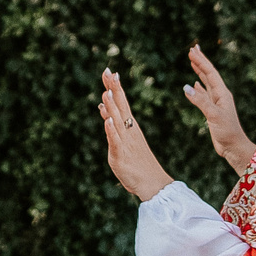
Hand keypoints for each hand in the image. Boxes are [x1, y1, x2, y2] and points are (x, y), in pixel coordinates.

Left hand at [98, 70, 171, 201]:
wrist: (153, 183)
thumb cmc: (138, 163)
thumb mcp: (122, 140)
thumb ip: (112, 123)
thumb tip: (103, 106)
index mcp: (130, 127)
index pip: (121, 103)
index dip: (115, 87)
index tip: (110, 71)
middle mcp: (129, 131)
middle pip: (120, 106)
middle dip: (114, 89)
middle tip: (108, 72)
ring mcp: (125, 143)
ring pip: (117, 121)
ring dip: (112, 106)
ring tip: (107, 91)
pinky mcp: (120, 155)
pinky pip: (115, 141)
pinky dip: (111, 130)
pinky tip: (108, 120)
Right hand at [182, 46, 255, 173]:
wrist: (233, 147)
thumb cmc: (227, 132)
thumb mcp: (213, 116)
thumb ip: (201, 102)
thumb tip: (186, 87)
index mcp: (222, 93)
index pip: (210, 73)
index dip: (201, 61)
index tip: (192, 51)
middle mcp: (220, 95)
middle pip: (209, 74)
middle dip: (201, 61)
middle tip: (193, 49)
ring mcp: (217, 102)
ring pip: (206, 82)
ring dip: (199, 71)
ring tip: (193, 61)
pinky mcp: (213, 110)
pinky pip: (204, 94)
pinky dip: (199, 87)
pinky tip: (194, 84)